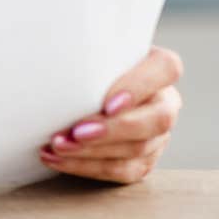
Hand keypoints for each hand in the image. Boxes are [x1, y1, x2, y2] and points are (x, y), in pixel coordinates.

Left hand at [38, 45, 183, 183]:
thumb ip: (87, 50)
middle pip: (157, 119)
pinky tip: (57, 159)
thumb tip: (51, 47)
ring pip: (137, 149)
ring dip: (92, 151)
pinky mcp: (143, 160)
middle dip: (113, 130)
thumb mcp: (90, 52)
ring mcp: (158, 135)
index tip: (107, 103)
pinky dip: (86, 167)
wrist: (76, 90)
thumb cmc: (83, 64)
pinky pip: (123, 171)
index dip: (140, 87)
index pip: (166, 68)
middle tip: (76, 132)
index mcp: (159, 67)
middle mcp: (166, 101)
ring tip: (57, 145)